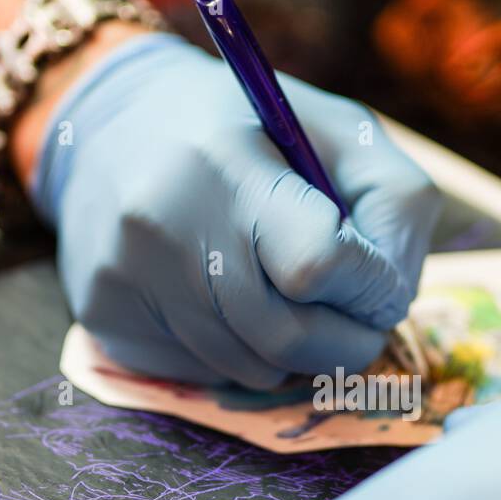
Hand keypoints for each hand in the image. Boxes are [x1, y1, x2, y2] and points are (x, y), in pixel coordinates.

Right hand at [26, 33, 440, 387]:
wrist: (109, 124)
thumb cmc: (250, 130)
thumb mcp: (339, 131)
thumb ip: (394, 206)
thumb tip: (394, 301)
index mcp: (225, 164)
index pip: (318, 264)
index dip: (368, 287)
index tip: (378, 282)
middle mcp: (163, 226)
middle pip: (289, 339)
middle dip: (347, 342)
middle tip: (361, 323)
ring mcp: (125, 279)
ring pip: (253, 371)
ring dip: (298, 354)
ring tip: (292, 299)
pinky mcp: (105, 318)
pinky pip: (206, 375)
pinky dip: (240, 354)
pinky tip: (227, 300)